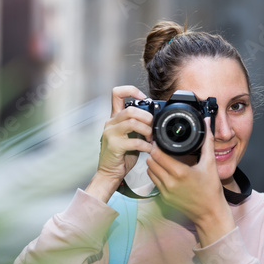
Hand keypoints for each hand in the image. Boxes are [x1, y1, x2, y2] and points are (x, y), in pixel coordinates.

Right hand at [86, 86, 152, 202]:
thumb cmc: (121, 155)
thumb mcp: (130, 135)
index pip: (117, 93)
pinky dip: (146, 145)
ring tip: (151, 138)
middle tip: (153, 127)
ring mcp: (111, 134)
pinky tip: (149, 149)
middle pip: (131, 109)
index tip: (144, 99)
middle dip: (147, 117)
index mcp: (114, 118)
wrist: (109, 172)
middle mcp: (110, 123)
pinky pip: (134, 141)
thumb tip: (154, 118)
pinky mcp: (114, 146)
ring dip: (147, 130)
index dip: (132, 91)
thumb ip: (138, 125)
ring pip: (132, 122)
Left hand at [146, 119, 234, 245]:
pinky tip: (164, 169)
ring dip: (153, 163)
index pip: (157, 154)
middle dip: (153, 152)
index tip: (159, 140)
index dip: (156, 145)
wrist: (210, 213)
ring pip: (149, 171)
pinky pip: (153, 181)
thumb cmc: (211, 190)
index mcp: (180, 173)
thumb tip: (207, 122)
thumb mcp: (210, 164)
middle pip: (150, 161)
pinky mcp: (164, 198)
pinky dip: (155, 173)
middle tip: (159, 146)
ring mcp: (165, 191)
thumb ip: (207, 142)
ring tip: (161, 157)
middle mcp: (169, 182)